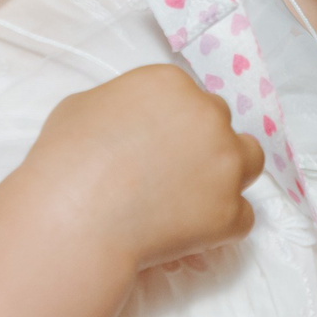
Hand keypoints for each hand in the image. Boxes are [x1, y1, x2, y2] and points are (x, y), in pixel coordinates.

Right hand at [27, 66, 264, 270]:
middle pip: (220, 124)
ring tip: (197, 196)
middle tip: (171, 172)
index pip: (189, 97)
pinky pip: (242, 216)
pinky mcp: (230, 211)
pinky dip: (221, 225)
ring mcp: (226, 164)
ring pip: (250, 160)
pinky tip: (189, 231)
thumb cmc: (66, 158)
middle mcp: (209, 116)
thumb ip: (121, 105)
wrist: (75, 217)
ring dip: (229, 173)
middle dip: (201, 144)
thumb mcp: (83, 107)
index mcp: (173, 84)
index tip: (154, 145)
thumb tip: (131, 120)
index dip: (173, 123)